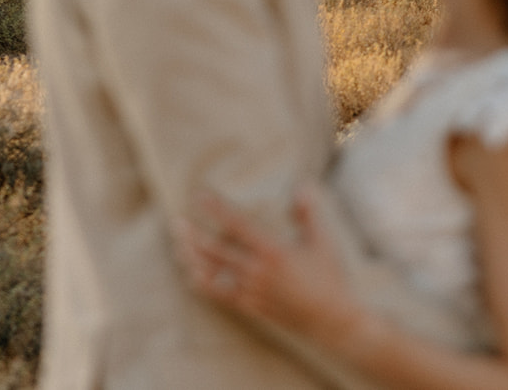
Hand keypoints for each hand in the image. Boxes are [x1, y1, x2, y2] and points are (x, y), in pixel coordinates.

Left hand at [177, 185, 370, 348]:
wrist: (332, 320)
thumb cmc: (330, 277)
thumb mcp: (324, 240)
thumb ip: (309, 212)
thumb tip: (301, 186)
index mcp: (273, 250)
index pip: (237, 224)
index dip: (217, 209)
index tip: (200, 196)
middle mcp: (257, 271)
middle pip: (215, 250)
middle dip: (193, 234)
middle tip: (176, 220)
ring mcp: (251, 290)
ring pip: (212, 272)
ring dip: (192, 257)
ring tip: (178, 242)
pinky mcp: (250, 306)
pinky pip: (219, 294)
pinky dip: (203, 283)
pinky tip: (191, 273)